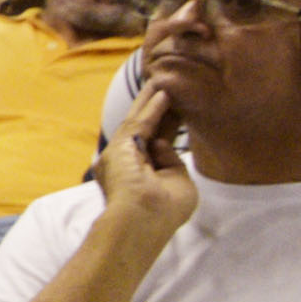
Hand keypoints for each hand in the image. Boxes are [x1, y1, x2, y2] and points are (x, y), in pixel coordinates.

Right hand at [96, 98, 201, 251]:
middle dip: (157, 108)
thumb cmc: (164, 211)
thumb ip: (173, 161)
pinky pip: (139, 123)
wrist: (143, 221)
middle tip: (169, 85)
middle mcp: (126, 162)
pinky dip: (152, 108)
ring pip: (137, 121)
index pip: (157, 142)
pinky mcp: (120, 148)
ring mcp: (119, 154)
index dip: (169, 124)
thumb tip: (163, 142)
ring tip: (162, 79)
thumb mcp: (179, 184)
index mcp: (141, 173)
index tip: (180, 107)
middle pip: (146, 128)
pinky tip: (164, 93)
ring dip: (150, 100)